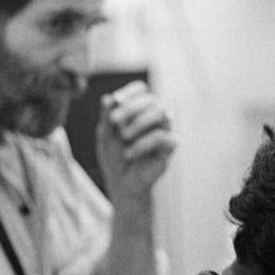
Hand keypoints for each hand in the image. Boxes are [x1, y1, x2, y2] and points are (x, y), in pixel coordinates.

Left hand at [94, 81, 175, 202]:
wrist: (122, 184)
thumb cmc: (115, 157)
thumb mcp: (105, 136)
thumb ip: (107, 118)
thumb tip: (108, 98)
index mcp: (139, 110)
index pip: (142, 90)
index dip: (130, 92)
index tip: (116, 100)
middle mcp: (155, 118)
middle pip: (151, 99)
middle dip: (131, 107)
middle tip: (114, 121)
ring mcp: (164, 131)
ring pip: (162, 113)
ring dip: (140, 121)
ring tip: (124, 135)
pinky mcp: (169, 148)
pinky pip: (162, 137)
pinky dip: (143, 143)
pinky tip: (130, 153)